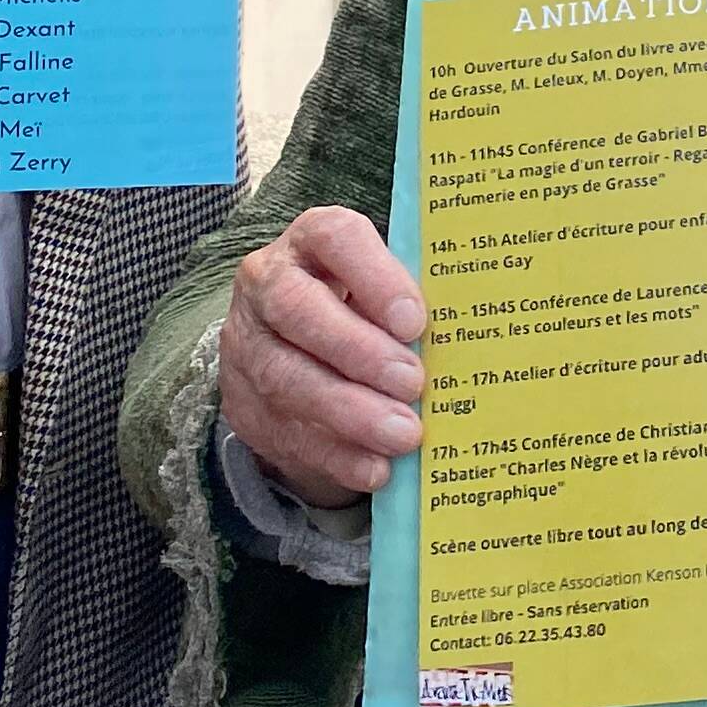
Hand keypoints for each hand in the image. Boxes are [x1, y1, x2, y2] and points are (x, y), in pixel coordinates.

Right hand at [220, 206, 426, 502]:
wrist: (291, 346)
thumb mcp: (378, 287)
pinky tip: (376, 468)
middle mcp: (267, 283)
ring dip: (350, 412)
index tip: (415, 321)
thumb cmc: (357, 305)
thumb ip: (406, 304)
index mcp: (310, 239)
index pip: (334, 238)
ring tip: (403, 434)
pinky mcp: (242, 404)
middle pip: (298, 309)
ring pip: (287, 377)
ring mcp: (247, 344)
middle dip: (358, 350)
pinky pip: (285, 431)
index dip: (374, 277)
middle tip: (413, 382)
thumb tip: (464, 337)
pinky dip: (336, 454)